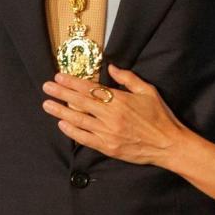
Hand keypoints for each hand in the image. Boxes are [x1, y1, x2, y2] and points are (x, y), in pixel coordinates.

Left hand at [42, 64, 187, 166]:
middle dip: (61, 94)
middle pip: (80, 102)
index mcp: (120, 100)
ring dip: (61, 112)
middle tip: (46, 87)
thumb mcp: (147, 91)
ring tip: (47, 105)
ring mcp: (108, 133)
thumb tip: (111, 67)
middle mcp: (111, 116)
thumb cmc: (159, 116)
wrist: (168, 145)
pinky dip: (72, 131)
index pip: (90, 89)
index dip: (72, 83)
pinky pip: (85, 139)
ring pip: (79, 120)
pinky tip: (62, 124)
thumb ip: (128, 78)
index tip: (59, 77)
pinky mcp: (108, 147)